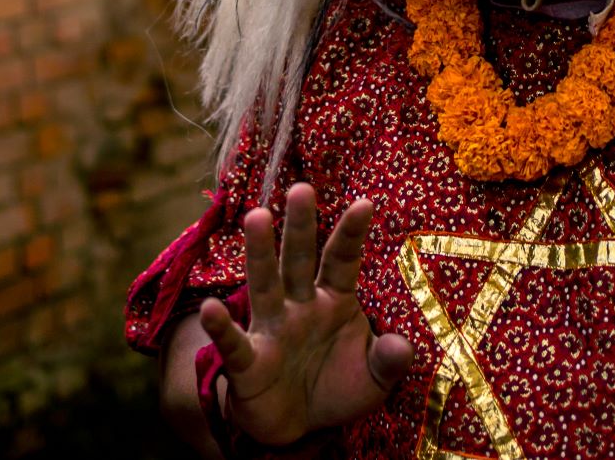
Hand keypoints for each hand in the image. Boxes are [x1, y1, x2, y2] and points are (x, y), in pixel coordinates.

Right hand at [197, 183, 413, 445]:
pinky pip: (234, 341)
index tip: (365, 203)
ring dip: (260, 253)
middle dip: (301, 226)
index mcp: (333, 301)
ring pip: (265, 284)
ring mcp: (271, 329)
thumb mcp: (374, 379)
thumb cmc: (336, 388)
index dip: (352, 234)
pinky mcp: (248, 361)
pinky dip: (220, 328)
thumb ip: (389, 360)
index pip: (342, 261)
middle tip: (302, 188)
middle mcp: (299, 306)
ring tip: (258, 218)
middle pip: (299, 260)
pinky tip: (211, 310)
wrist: (297, 427)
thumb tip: (403, 346)